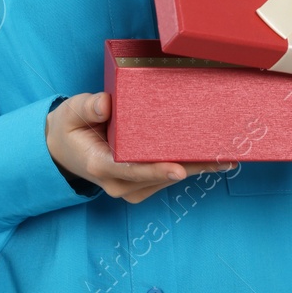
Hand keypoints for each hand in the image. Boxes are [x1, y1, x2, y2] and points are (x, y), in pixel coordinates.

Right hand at [46, 92, 231, 202]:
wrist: (63, 149)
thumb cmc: (70, 128)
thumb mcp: (71, 112)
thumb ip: (88, 108)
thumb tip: (106, 104)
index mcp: (100, 165)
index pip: (131, 170)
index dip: (156, 170)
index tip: (180, 169)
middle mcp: (118, 183)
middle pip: (159, 176)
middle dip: (192, 167)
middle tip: (225, 157)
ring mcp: (130, 187)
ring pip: (168, 179)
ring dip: (197, 169)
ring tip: (228, 157)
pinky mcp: (140, 186)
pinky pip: (167, 178)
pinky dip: (188, 168)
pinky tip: (212, 158)